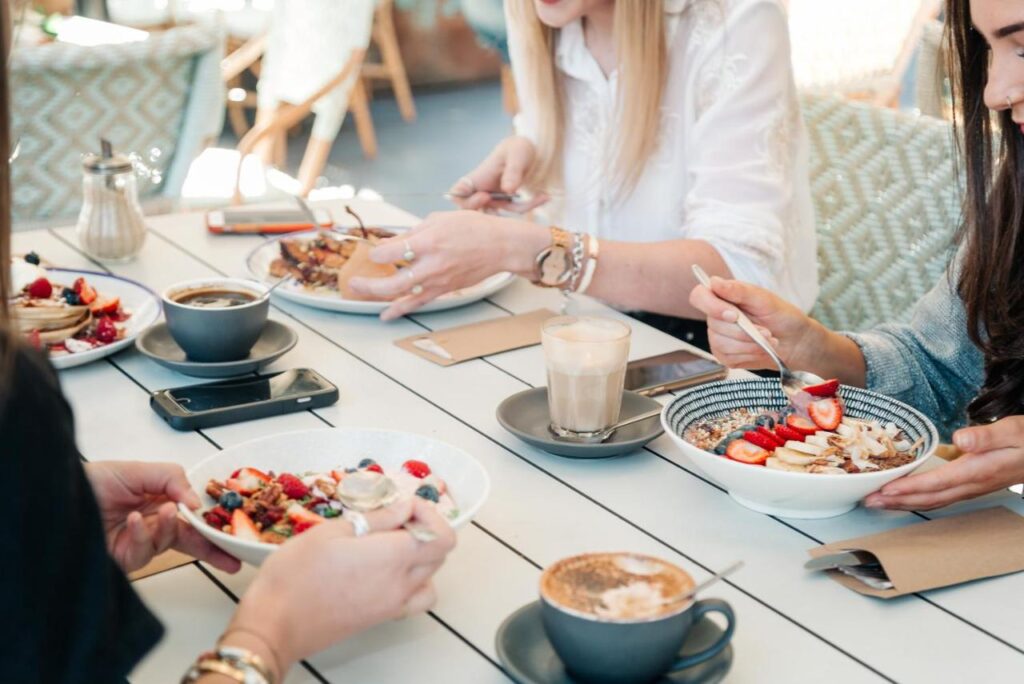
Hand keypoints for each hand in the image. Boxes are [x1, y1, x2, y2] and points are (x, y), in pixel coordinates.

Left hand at [85, 461, 240, 573]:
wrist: (53, 497)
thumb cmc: (89, 481)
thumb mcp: (137, 469)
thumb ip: (172, 479)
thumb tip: (195, 502)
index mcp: (160, 499)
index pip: (194, 513)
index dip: (214, 521)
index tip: (233, 528)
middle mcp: (153, 522)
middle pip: (191, 537)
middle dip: (214, 548)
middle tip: (232, 555)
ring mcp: (140, 542)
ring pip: (171, 542)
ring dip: (171, 527)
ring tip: (165, 511)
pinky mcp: (125, 559)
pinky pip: (144, 551)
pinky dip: (143, 535)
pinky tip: (135, 521)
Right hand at [226, 498, 455, 674]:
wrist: (274, 625)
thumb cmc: (295, 575)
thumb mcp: (332, 531)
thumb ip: (376, 518)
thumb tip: (404, 507)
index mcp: (393, 557)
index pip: (441, 535)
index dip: (427, 513)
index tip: (402, 505)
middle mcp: (401, 584)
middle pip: (439, 555)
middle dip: (424, 530)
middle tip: (393, 519)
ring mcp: (392, 605)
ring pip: (430, 577)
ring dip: (421, 557)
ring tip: (391, 545)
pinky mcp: (380, 618)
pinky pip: (413, 599)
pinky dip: (412, 583)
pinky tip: (383, 571)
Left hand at [348, 210, 547, 319]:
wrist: (501, 246)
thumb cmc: (474, 228)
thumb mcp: (440, 220)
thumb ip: (413, 232)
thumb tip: (392, 242)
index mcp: (428, 241)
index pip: (391, 252)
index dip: (376, 253)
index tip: (373, 252)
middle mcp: (430, 264)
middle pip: (391, 281)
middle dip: (368, 284)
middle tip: (353, 282)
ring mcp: (437, 281)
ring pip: (401, 294)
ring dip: (377, 296)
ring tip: (358, 294)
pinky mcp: (444, 289)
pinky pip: (418, 302)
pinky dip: (400, 309)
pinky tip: (386, 315)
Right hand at [449, 136, 548, 213]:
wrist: (530, 150)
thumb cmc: (518, 148)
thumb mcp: (518, 154)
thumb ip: (513, 171)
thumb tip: (509, 189)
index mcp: (477, 178)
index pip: (458, 194)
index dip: (466, 202)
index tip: (485, 196)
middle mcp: (481, 191)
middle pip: (472, 213)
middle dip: (490, 215)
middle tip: (510, 202)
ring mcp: (493, 199)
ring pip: (497, 217)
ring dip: (519, 209)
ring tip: (541, 196)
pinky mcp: (506, 204)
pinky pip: (514, 212)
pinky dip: (529, 207)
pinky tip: (544, 196)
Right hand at [688, 276, 817, 369]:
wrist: (794, 341)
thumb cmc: (781, 316)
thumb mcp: (764, 299)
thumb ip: (739, 291)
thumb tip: (715, 282)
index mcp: (722, 297)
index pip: (699, 297)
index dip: (712, 307)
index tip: (734, 315)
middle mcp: (716, 316)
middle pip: (714, 325)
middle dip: (743, 331)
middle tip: (765, 330)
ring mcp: (718, 337)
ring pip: (721, 343)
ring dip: (749, 345)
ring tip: (767, 340)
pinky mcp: (724, 355)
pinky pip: (728, 357)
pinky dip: (749, 355)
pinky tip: (760, 349)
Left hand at [864, 417, 1023, 509]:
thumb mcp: (1012, 431)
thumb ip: (986, 436)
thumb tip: (961, 440)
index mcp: (978, 471)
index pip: (937, 483)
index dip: (910, 487)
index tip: (886, 489)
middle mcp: (972, 484)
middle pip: (929, 498)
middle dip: (897, 501)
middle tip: (868, 501)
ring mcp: (971, 488)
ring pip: (932, 501)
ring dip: (903, 504)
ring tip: (877, 503)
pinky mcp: (970, 486)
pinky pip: (939, 497)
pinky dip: (917, 500)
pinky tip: (902, 498)